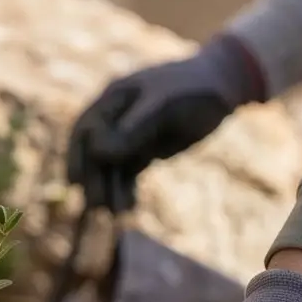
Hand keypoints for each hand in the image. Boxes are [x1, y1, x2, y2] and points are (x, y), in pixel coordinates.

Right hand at [66, 34, 267, 211]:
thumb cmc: (193, 90)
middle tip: (96, 207)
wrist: (223, 87)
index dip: (78, 155)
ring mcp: (130, 133)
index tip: (78, 181)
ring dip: (110, 188)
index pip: (87, 128)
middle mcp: (117, 116)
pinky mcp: (145, 148)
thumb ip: (134, 129)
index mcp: (115, 97)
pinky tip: (129, 207)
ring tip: (115, 214)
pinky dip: (126, 188)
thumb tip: (98, 151)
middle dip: (94, 178)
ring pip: (112, 165)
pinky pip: (129, 171)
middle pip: (95, 151)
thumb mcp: (165, 108)